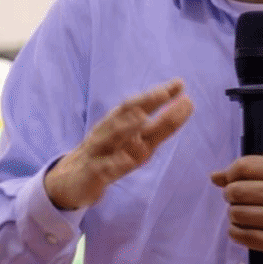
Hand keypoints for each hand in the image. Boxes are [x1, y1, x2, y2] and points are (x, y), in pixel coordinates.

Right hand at [45, 78, 193, 210]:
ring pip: (112, 136)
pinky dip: (116, 162)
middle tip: (163, 93)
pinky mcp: (93, 172)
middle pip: (127, 114)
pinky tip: (128, 159)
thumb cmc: (112, 152)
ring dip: (127, 126)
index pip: (141, 103)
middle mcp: (109, 131)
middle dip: (145, 103)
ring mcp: (100, 150)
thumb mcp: (137, 139)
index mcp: (121, 121)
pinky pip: (104, 166)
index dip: (158, 94)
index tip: (180, 84)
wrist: (74, 178)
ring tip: (142, 117)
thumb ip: (163, 122)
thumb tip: (187, 100)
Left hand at [210, 156, 262, 259]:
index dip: (229, 174)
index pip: (243, 167)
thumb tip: (215, 177)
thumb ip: (254, 172)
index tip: (228, 181)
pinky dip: (237, 233)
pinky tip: (244, 230)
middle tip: (239, 201)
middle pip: (236, 191)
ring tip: (246, 216)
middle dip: (231, 197)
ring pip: (237, 215)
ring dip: (235, 216)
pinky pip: (244, 237)